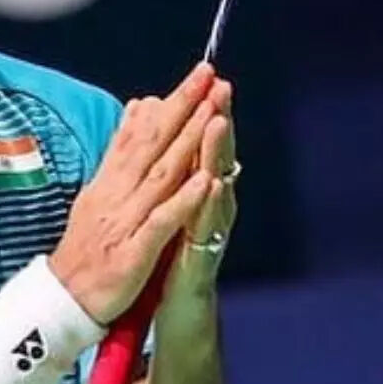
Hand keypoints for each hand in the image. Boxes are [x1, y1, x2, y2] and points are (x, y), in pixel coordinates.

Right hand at [47, 62, 225, 324]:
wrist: (61, 299)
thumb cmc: (85, 248)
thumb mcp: (98, 192)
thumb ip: (120, 151)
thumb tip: (140, 106)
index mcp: (111, 180)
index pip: (142, 131)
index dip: (172, 101)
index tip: (199, 73)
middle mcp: (117, 193)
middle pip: (153, 143)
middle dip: (183, 107)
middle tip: (208, 73)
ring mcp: (124, 221)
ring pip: (160, 175)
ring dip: (188, 140)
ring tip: (212, 110)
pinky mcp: (132, 252)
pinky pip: (161, 222)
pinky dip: (183, 200)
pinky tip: (205, 179)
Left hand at [171, 77, 238, 288]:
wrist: (175, 309)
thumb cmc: (170, 253)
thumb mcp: (167, 203)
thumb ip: (171, 166)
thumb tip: (161, 123)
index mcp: (192, 189)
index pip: (198, 141)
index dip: (202, 109)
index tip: (204, 74)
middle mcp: (207, 205)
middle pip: (214, 155)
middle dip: (217, 120)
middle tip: (221, 87)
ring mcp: (208, 230)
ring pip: (215, 184)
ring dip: (216, 154)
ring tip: (218, 124)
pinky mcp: (201, 257)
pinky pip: (206, 227)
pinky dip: (210, 204)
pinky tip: (213, 184)